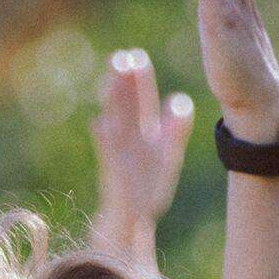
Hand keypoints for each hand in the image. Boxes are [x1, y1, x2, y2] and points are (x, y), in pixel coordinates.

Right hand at [90, 50, 194, 225]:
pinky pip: (106, 155)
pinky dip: (102, 140)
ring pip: (113, 123)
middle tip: (118, 57)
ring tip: (109, 83)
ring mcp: (118, 154)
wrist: (133, 221)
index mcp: (144, 131)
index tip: (136, 57)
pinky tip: (99, 126)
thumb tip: (179, 100)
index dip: (139, 78)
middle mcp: (129, 138)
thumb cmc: (150, 189)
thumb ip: (176, 130)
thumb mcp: (169, 157)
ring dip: (110, 104)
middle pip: (123, 105)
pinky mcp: (112, 173)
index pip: (141, 98)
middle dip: (120, 82)